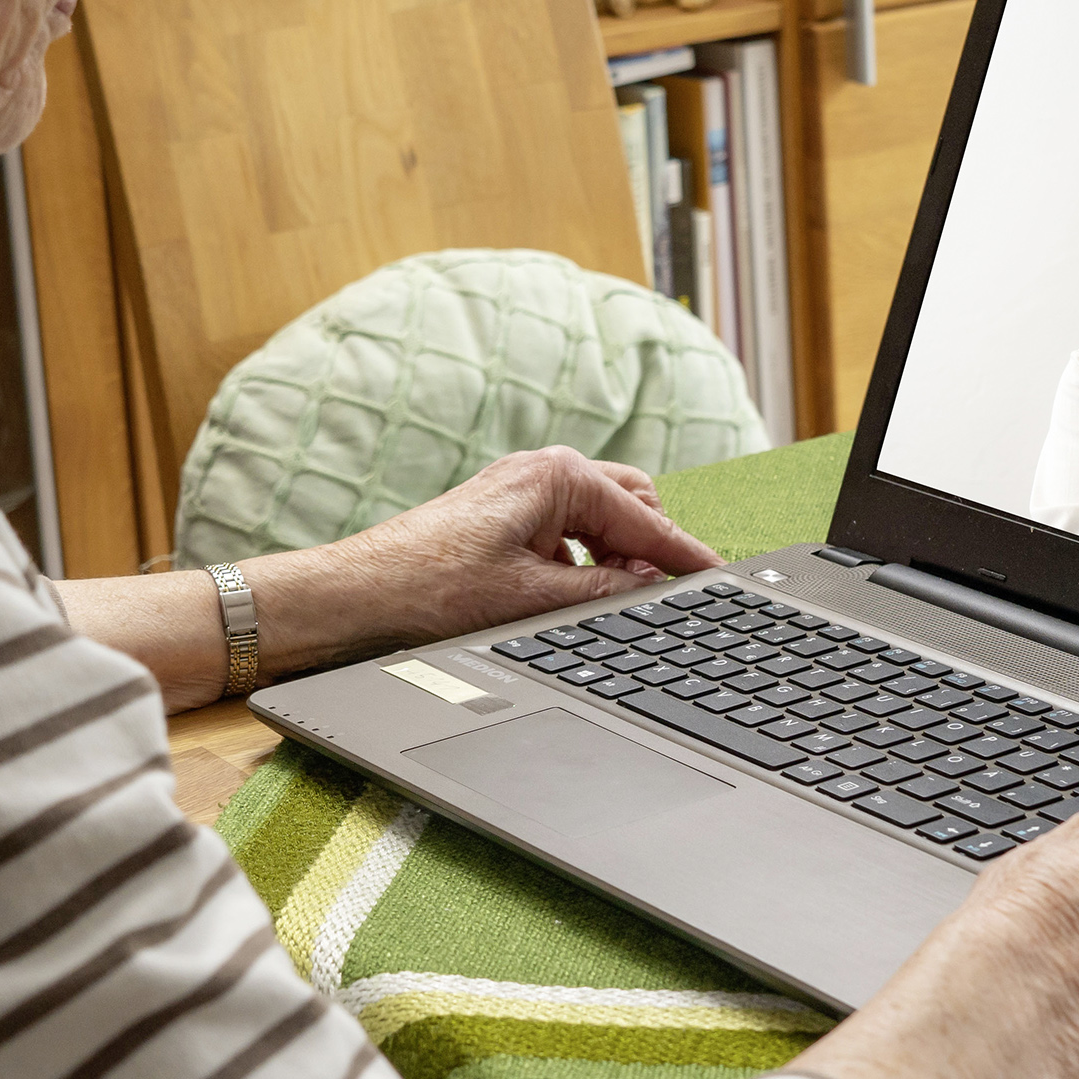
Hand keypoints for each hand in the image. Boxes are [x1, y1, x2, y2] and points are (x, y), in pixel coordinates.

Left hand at [319, 446, 723, 654]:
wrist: (356, 597)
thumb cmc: (429, 591)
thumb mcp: (533, 602)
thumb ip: (607, 595)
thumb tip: (657, 593)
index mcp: (558, 477)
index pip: (648, 520)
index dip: (688, 557)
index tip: (722, 580)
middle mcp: (543, 472)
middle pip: (632, 506)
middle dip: (649, 552)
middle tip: (655, 600)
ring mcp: (523, 492)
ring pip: (600, 522)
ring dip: (613, 562)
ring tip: (609, 606)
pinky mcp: (506, 516)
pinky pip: (569, 534)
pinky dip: (583, 564)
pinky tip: (572, 599)